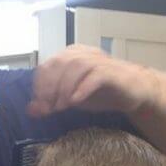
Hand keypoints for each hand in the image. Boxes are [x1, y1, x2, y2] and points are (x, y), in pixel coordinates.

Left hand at [27, 44, 160, 118]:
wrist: (134, 91)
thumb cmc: (102, 92)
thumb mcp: (72, 99)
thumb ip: (52, 102)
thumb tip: (31, 111)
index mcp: (71, 56)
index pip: (47, 65)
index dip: (40, 86)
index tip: (39, 106)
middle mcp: (83, 54)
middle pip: (59, 64)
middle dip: (49, 88)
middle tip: (48, 108)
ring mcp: (98, 61)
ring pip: (75, 67)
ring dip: (64, 88)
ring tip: (61, 107)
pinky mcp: (111, 72)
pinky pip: (94, 76)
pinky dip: (82, 88)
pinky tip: (75, 101)